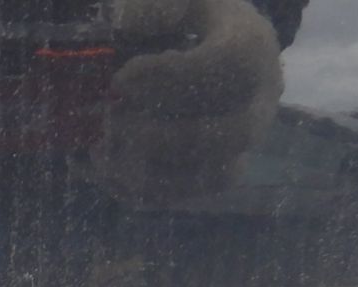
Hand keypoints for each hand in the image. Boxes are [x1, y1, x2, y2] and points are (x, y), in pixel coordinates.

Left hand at [87, 0, 283, 205]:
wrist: (213, 45)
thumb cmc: (190, 18)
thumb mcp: (178, 0)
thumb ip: (155, 7)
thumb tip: (127, 25)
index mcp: (252, 46)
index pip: (225, 68)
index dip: (170, 79)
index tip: (119, 80)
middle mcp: (259, 101)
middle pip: (231, 136)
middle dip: (163, 137)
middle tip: (110, 121)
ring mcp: (243, 144)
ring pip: (212, 179)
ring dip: (150, 175)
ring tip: (97, 152)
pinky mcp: (217, 172)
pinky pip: (188, 197)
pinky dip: (140, 191)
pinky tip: (99, 169)